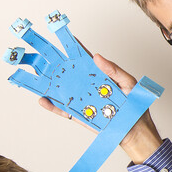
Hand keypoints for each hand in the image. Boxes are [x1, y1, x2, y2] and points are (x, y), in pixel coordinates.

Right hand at [38, 53, 163, 163]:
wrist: (135, 132)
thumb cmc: (135, 107)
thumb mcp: (129, 84)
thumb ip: (114, 70)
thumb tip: (97, 56)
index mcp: (100, 77)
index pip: (84, 60)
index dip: (73, 49)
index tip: (62, 39)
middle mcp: (88, 87)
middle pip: (69, 74)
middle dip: (55, 65)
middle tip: (40, 56)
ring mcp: (82, 101)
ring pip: (62, 91)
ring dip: (49, 84)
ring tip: (35, 76)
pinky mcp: (80, 115)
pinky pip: (63, 110)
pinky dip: (52, 106)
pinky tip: (43, 100)